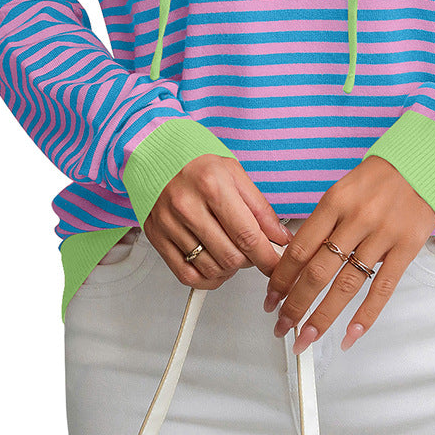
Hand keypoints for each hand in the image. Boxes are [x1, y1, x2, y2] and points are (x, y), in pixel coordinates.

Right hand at [144, 154, 291, 287]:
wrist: (156, 155)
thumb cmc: (195, 162)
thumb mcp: (234, 173)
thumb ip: (259, 207)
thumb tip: (279, 237)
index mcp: (212, 185)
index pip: (247, 235)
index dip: (267, 256)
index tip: (275, 263)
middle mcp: (187, 205)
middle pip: (230, 256)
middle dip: (250, 260)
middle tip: (253, 249)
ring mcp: (169, 224)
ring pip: (211, 269)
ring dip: (230, 268)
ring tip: (232, 250)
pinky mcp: (157, 238)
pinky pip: (187, 276)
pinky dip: (208, 278)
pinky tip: (215, 265)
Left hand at [262, 155, 434, 353]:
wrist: (422, 162)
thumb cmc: (380, 177)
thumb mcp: (343, 189)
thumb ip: (324, 222)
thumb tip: (298, 261)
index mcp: (335, 201)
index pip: (300, 249)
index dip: (281, 278)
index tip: (271, 297)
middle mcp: (357, 218)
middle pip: (317, 272)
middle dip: (295, 305)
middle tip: (282, 325)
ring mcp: (383, 235)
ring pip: (346, 286)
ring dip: (322, 318)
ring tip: (305, 338)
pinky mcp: (406, 248)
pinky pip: (382, 288)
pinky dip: (365, 316)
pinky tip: (349, 334)